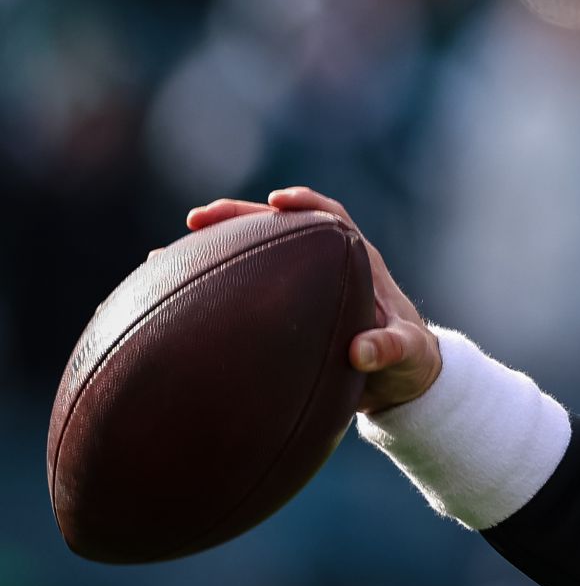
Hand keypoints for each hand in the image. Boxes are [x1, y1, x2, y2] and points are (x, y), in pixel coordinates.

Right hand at [183, 188, 442, 413]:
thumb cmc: (410, 362)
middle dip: (237, 218)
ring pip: (253, 258)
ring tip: (163, 258)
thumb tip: (360, 352)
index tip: (278, 201)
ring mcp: (303, 287)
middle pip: (278, 228)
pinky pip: (245, 292)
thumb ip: (390, 349)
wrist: (401, 383)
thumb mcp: (407, 356)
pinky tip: (171, 302)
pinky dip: (212, 292)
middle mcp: (327, 267)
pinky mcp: (285, 310)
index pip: (333, 217)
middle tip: (196, 219)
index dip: (306, 203)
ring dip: (213, 253)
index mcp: (359, 264)